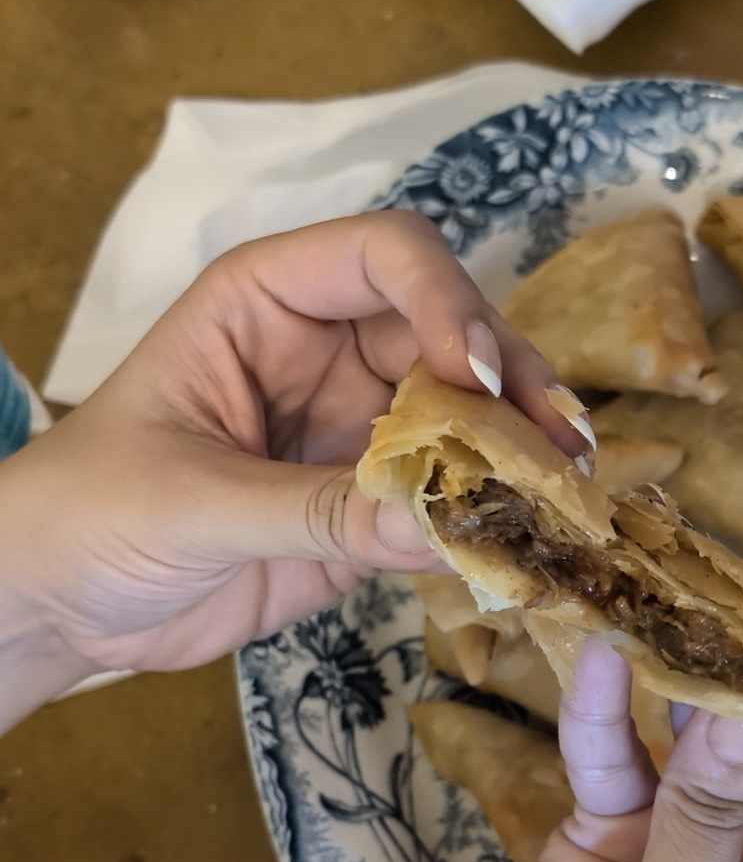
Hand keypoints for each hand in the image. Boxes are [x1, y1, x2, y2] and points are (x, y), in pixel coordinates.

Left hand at [0, 214, 586, 702]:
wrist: (54, 604)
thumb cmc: (85, 513)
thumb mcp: (189, 503)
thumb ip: (312, 510)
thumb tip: (438, 525)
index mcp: (268, 303)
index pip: (385, 257)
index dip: (443, 300)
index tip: (472, 373)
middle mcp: (327, 352)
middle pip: (450, 334)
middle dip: (509, 383)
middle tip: (560, 445)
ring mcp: (355, 429)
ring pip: (466, 417)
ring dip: (520, 450)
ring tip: (569, 492)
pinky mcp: (371, 507)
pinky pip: (449, 499)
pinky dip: (495, 515)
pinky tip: (537, 537)